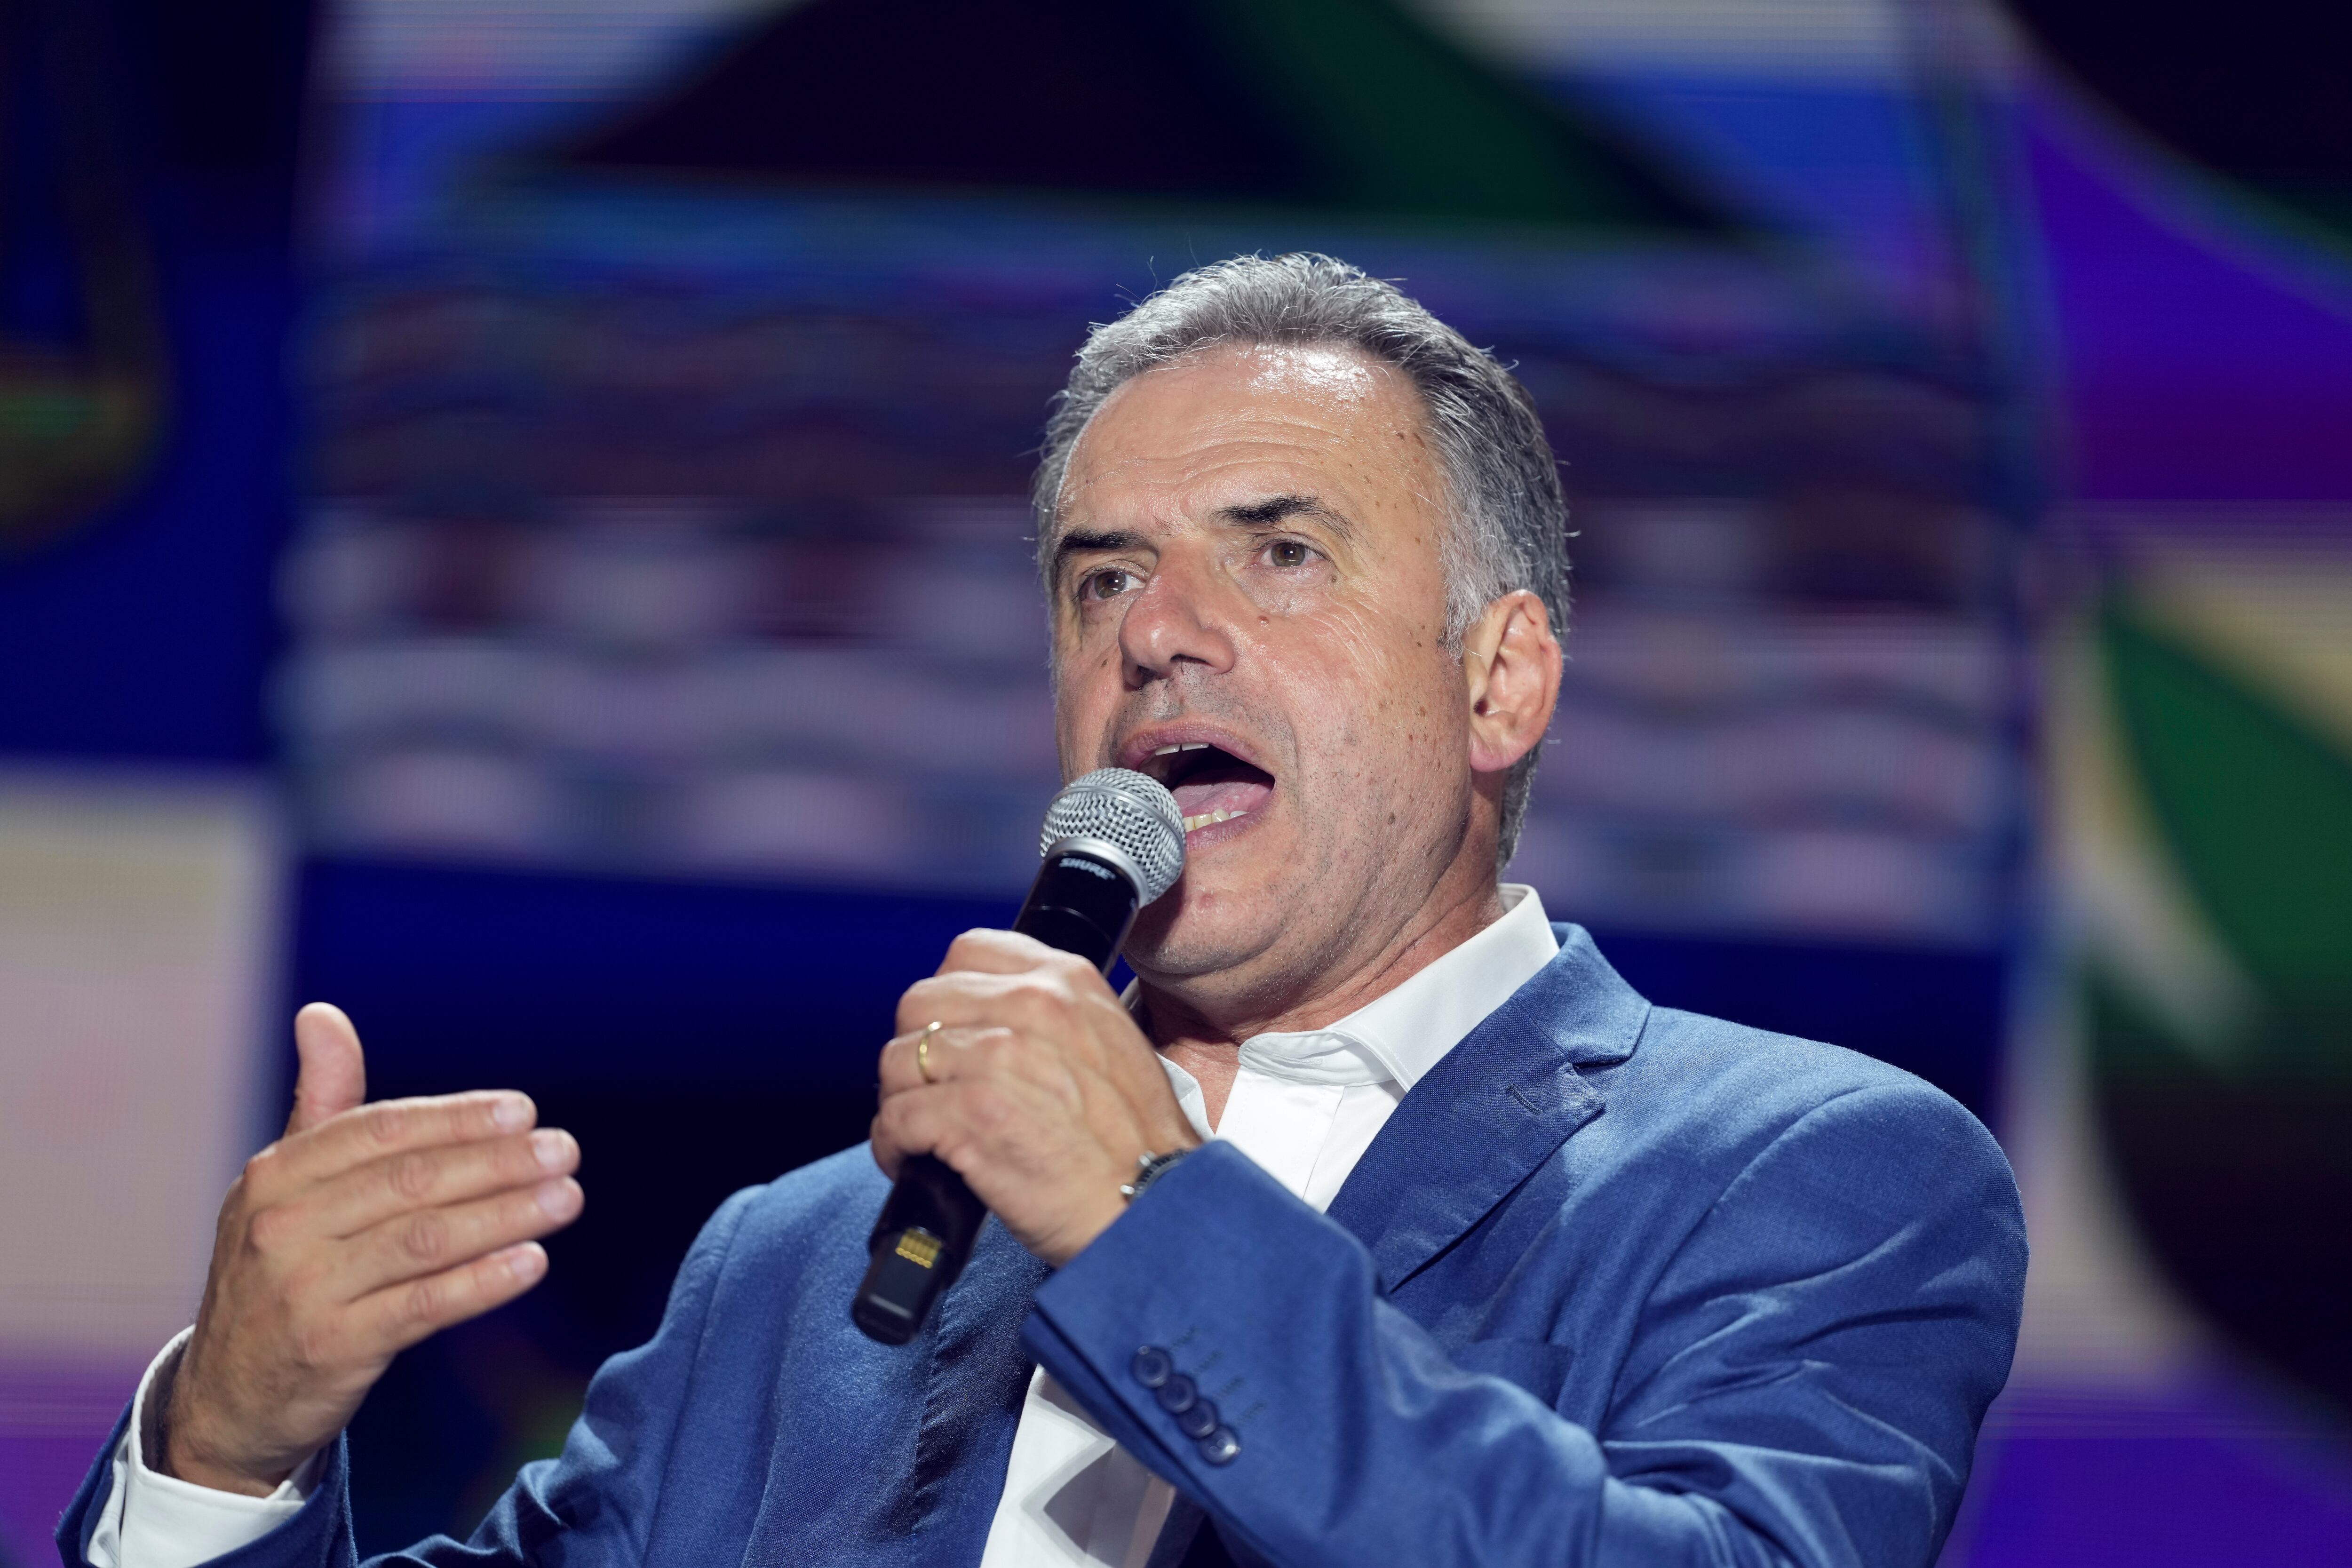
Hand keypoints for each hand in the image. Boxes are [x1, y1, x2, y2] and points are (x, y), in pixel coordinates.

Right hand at [161, 1003, 583, 1494]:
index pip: (380, 1132)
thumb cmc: (280, 1272)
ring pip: (425, 1239)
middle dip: (497, 1162)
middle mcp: (282, 1226)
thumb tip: (321, 1014)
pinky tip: (534, 1260)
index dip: (456, 1119)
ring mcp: (304, 1289)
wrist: (228, 1396)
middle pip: (410, 1182)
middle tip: (564, 1150)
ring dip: (506, 1214)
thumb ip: (321, 1105)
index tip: (523, 1111)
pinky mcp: (332, 1348)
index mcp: (275, 1175)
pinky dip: (484, 1281)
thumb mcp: (286, 1189)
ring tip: (567, 1197)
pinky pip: (423, 1306)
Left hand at [873, 931, 1199, 1266]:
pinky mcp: (972, 1115)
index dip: (947, 998)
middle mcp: (1031, 1006)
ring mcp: (998, 1058)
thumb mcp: (1112, 1046)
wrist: (1154, 1207)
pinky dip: (893, 1146)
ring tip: (921, 1135)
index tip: (951, 1034)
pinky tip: (914, 1163)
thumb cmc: (1136, 1145)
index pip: (967, 952)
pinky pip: (894, 1118)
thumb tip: (986, 1023)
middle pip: (919, 1002)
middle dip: (915, 1050)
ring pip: (898, 1060)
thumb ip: (1053, 1019)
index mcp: (1066, 982)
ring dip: (900, 1101)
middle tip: (932, 1091)